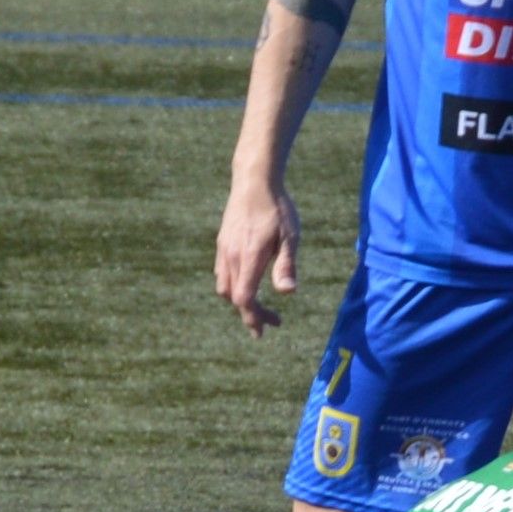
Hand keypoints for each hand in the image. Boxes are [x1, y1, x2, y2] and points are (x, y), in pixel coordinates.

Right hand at [214, 173, 300, 334]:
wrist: (254, 181)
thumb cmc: (278, 208)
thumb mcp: (290, 237)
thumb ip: (286, 265)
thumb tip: (287, 293)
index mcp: (249, 257)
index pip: (244, 298)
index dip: (254, 317)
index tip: (266, 330)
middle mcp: (231, 256)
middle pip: (234, 297)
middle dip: (251, 314)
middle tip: (273, 322)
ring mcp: (224, 249)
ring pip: (224, 286)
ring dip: (240, 301)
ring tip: (259, 306)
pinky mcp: (222, 242)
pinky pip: (222, 272)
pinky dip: (233, 286)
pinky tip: (248, 283)